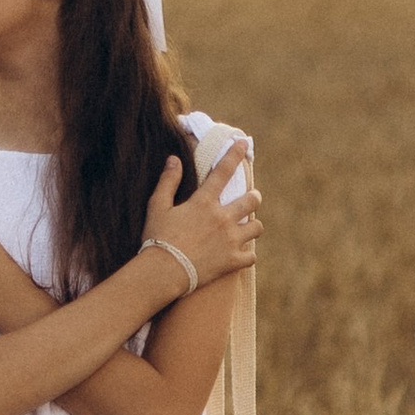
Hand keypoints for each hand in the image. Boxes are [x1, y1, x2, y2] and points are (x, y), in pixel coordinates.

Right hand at [143, 136, 258, 291]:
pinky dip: (247, 254)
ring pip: (257, 227)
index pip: (223, 172)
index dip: (234, 154)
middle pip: (252, 199)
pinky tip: (242, 254)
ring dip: (253, 225)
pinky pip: (251, 256)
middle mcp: (223, 218)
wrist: (163, 271)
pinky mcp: (232, 261)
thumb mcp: (157, 206)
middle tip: (250, 198)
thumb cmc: (158, 238)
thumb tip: (174, 159)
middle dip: (253, 197)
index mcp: (204, 202)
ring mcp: (230, 240)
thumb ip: (168, 181)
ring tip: (247, 227)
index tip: (242, 143)